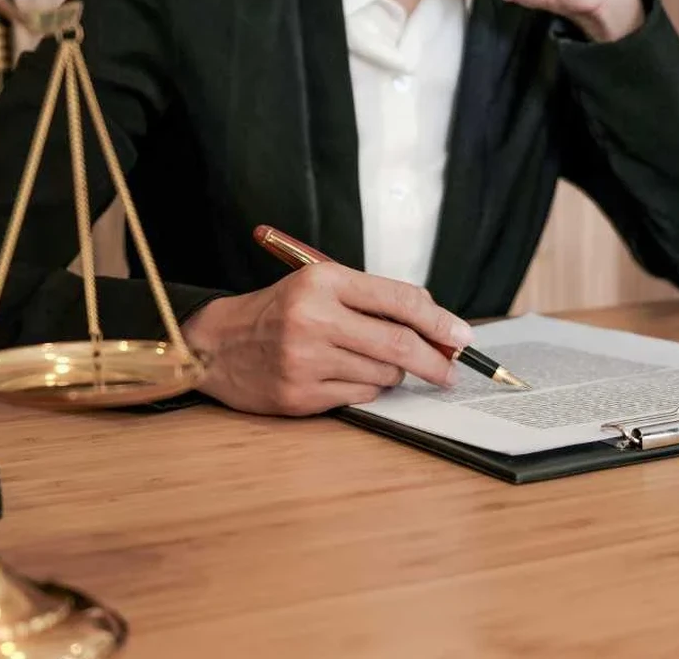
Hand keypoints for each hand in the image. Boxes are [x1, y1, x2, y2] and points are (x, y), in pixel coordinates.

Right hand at [181, 264, 474, 416]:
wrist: (216, 344)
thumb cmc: (278, 313)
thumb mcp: (319, 288)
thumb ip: (373, 300)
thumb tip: (437, 326)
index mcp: (323, 282)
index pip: (400, 300)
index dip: (440, 321)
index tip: (462, 338)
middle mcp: (314, 318)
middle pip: (400, 344)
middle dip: (434, 361)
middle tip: (449, 371)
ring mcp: (306, 359)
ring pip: (383, 375)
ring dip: (392, 374)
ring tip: (370, 363)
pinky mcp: (300, 394)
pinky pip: (360, 397)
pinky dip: (366, 389)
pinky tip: (345, 377)